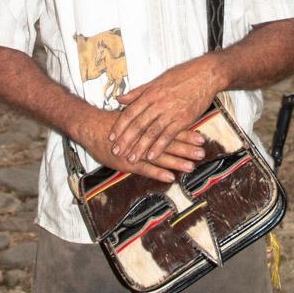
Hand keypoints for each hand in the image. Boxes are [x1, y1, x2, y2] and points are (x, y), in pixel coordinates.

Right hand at [78, 108, 205, 182]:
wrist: (91, 127)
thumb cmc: (114, 122)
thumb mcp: (134, 115)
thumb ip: (150, 117)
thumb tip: (167, 116)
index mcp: (148, 126)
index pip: (171, 130)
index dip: (187, 134)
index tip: (202, 138)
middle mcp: (144, 138)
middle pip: (169, 143)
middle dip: (187, 149)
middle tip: (202, 153)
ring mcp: (136, 151)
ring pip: (159, 157)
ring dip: (176, 162)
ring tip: (191, 167)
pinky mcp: (127, 163)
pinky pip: (145, 169)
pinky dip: (157, 173)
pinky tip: (170, 178)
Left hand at [109, 56, 222, 165]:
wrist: (206, 74)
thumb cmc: (182, 75)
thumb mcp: (157, 80)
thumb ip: (138, 92)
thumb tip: (120, 98)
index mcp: (151, 93)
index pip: (130, 112)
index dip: (120, 126)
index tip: (112, 137)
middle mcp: (159, 103)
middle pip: (138, 124)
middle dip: (126, 140)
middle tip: (117, 152)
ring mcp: (171, 111)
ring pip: (151, 132)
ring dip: (140, 147)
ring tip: (131, 158)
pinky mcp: (184, 119)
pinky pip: (168, 135)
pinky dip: (159, 147)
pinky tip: (152, 156)